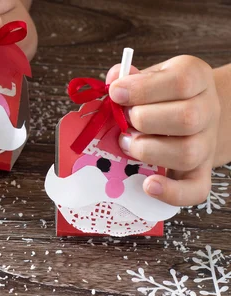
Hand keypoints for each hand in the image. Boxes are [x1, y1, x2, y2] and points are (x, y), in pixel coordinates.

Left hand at [107, 55, 220, 206]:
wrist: (193, 114)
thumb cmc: (162, 96)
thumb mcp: (149, 77)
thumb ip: (129, 77)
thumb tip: (113, 81)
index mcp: (196, 79)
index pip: (182, 81)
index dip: (144, 88)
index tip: (116, 93)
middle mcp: (207, 111)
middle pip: (187, 118)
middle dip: (144, 120)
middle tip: (124, 122)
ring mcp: (206, 145)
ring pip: (187, 153)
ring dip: (148, 150)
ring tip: (126, 144)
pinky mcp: (199, 173)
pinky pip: (195, 190)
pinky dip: (171, 193)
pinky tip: (148, 185)